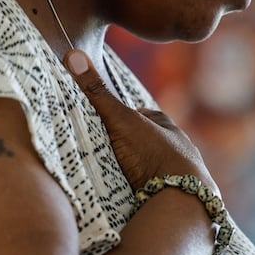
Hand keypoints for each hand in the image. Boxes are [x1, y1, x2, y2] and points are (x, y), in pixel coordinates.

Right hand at [64, 48, 219, 195]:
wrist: (181, 200)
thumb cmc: (153, 154)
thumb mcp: (122, 120)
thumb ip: (98, 94)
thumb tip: (73, 54)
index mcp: (169, 129)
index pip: (146, 117)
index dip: (127, 117)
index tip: (110, 119)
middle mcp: (180, 152)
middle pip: (150, 144)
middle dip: (133, 146)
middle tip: (111, 150)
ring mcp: (181, 178)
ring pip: (156, 169)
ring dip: (141, 171)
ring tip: (119, 177)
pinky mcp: (178, 200)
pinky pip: (158, 191)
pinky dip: (146, 191)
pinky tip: (134, 197)